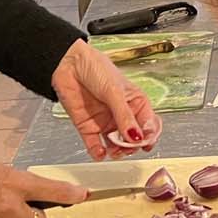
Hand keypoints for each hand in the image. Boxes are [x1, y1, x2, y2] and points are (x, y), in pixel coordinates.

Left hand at [51, 40, 161, 160]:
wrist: (68, 64)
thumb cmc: (95, 68)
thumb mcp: (114, 91)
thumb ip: (124, 116)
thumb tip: (136, 137)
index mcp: (135, 103)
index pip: (149, 124)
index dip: (149, 136)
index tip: (145, 142)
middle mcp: (122, 115)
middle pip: (133, 139)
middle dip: (132, 146)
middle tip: (128, 146)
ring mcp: (106, 123)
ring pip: (116, 146)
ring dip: (117, 151)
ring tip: (114, 150)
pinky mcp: (88, 128)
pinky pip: (95, 146)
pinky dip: (98, 153)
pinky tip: (100, 153)